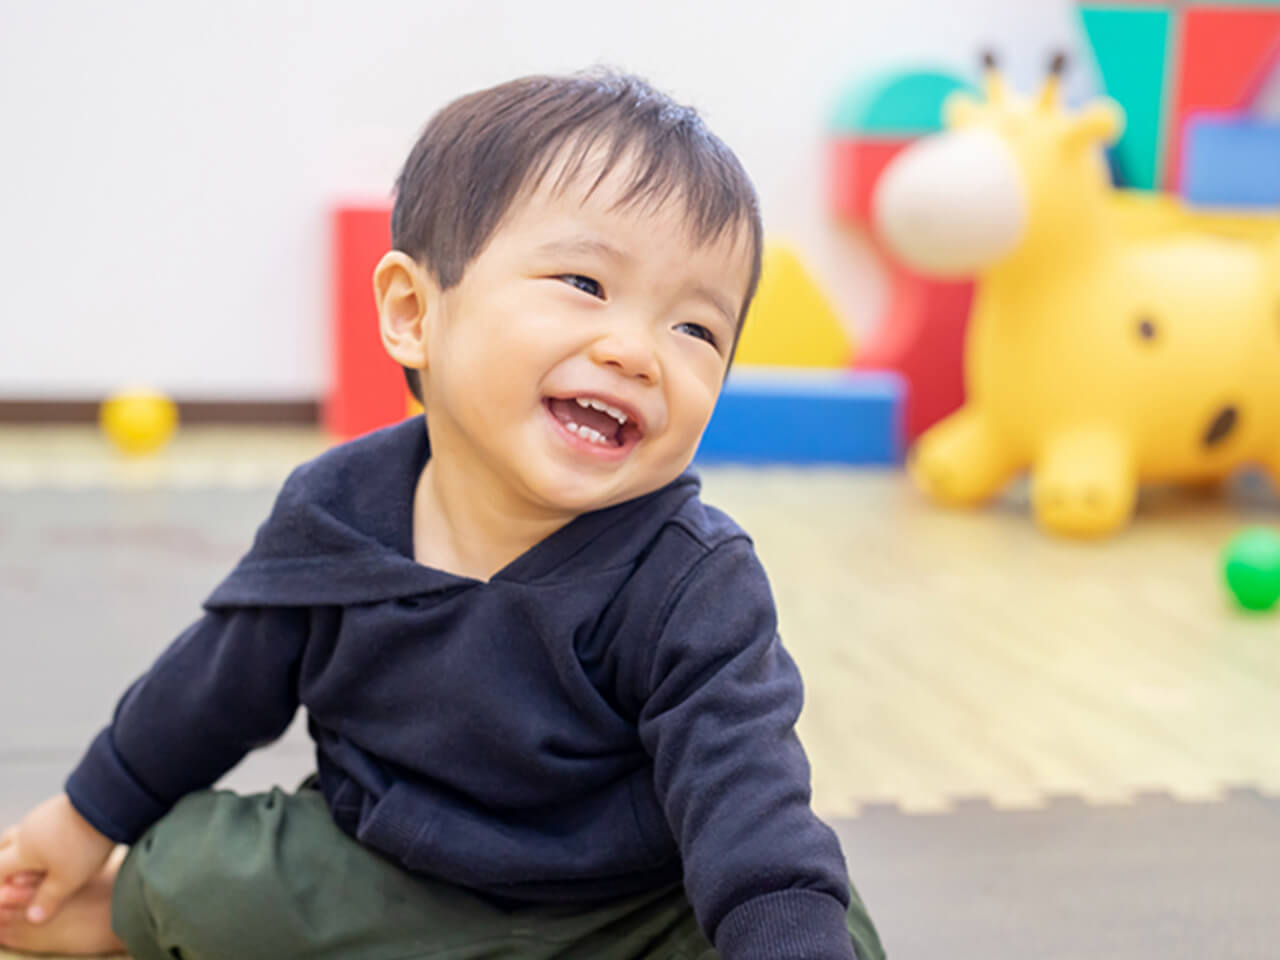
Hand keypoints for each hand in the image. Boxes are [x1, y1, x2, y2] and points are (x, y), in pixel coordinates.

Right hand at [0, 794, 114, 924]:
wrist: (108, 801)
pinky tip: (59, 841)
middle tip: (13, 876)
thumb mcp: (68, 878)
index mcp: (23, 849)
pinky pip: (43, 822)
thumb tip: (32, 918)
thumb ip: (48, 899)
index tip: (6, 894)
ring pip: (25, 832)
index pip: (0, 869)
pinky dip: (42, 835)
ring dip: (25, 846)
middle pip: (5, 845)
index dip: (0, 884)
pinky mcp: (61, 804)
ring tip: (36, 860)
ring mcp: (44, 813)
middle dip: (6, 862)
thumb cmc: (85, 844)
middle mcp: (28, 829)